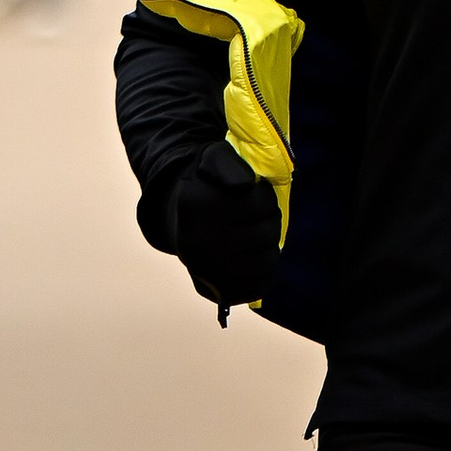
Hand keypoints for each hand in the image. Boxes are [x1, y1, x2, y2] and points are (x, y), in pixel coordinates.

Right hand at [173, 137, 282, 305]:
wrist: (179, 216)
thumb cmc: (206, 183)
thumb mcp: (214, 160)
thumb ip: (230, 166)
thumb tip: (245, 186)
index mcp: (194, 205)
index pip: (257, 204)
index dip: (266, 197)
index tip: (258, 194)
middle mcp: (195, 242)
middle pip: (264, 235)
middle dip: (272, 221)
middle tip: (264, 215)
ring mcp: (204, 270)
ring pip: (266, 261)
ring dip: (272, 244)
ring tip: (261, 233)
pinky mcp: (215, 290)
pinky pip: (259, 286)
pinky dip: (267, 270)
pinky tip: (258, 255)